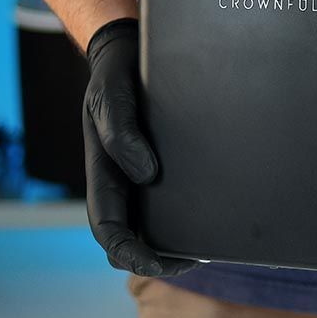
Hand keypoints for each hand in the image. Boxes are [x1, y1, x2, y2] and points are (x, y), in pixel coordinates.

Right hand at [82, 18, 197, 277]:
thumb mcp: (110, 97)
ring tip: (210, 246)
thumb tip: (146, 173)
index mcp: (101, 175)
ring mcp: (139, 178)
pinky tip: (215, 218)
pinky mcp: (161, 168)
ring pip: (150, 227)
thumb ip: (120, 133)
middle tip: (196, 259)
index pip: (108, 230)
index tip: (159, 264)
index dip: (131, 254)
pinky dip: (189, 218)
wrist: (128, 53)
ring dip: (173, 245)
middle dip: (155, 259)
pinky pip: (172, 203)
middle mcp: (120, 183)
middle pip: (129, 239)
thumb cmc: (114, 77)